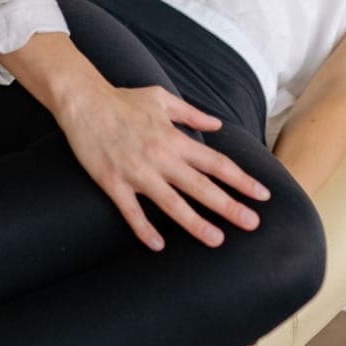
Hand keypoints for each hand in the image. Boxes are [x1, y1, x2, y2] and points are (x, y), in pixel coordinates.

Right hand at [56, 81, 270, 249]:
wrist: (83, 102)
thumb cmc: (123, 99)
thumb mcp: (161, 99)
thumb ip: (192, 113)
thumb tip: (217, 125)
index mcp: (174, 139)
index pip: (216, 163)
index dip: (241, 180)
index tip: (262, 195)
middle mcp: (161, 158)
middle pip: (202, 187)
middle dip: (229, 206)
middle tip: (253, 224)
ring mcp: (137, 172)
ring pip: (172, 204)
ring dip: (195, 223)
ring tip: (217, 240)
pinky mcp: (113, 183)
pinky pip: (131, 212)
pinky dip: (144, 229)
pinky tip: (158, 246)